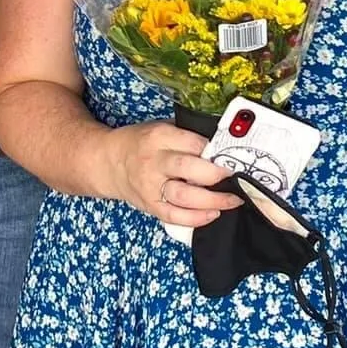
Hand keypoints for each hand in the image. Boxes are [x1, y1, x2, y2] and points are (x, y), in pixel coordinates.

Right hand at [107, 121, 241, 227]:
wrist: (110, 162)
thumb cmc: (141, 143)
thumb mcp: (160, 129)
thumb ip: (186, 137)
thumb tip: (222, 147)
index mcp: (158, 137)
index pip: (193, 142)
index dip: (216, 150)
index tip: (232, 156)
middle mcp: (153, 162)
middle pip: (188, 169)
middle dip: (216, 175)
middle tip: (236, 177)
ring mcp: (151, 186)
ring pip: (183, 197)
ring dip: (213, 200)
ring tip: (233, 200)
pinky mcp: (150, 206)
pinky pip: (175, 216)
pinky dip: (196, 219)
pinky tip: (213, 214)